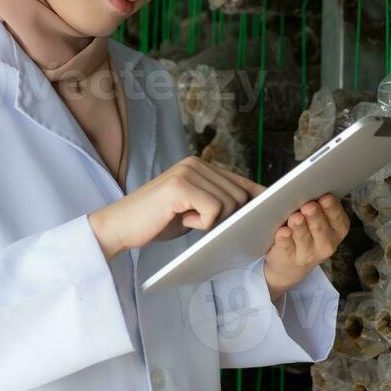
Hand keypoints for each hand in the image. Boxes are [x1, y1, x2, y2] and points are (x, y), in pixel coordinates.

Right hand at [88, 156, 263, 259]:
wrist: (119, 226)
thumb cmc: (157, 221)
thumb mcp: (193, 209)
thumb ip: (217, 202)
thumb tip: (254, 207)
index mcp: (200, 166)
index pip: (241, 182)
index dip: (257, 198)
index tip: (271, 211)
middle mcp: (196, 163)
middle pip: (240, 195)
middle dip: (228, 217)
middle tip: (199, 222)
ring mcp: (188, 172)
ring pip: (229, 203)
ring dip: (212, 221)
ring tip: (186, 219)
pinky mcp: (180, 186)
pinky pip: (214, 210)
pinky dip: (202, 223)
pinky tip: (182, 220)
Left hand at [263, 194, 349, 300]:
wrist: (289, 263)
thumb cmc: (300, 228)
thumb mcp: (310, 214)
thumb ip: (305, 194)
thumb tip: (274, 175)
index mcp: (337, 228)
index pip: (338, 217)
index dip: (332, 207)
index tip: (326, 197)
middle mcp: (326, 243)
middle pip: (320, 227)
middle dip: (315, 215)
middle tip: (309, 206)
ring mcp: (308, 253)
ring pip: (304, 238)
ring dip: (300, 227)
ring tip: (295, 217)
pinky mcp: (289, 258)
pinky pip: (287, 247)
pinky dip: (284, 239)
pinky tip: (283, 232)